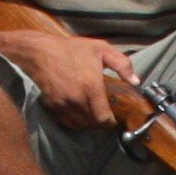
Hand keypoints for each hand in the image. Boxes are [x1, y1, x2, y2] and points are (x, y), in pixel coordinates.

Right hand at [16, 33, 138, 132]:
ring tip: (92, 115)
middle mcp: (77, 100)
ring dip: (87, 123)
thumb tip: (136, 81)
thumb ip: (122, 64)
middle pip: (92, 124)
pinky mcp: (53, 106)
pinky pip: (66, 121)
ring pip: (79, 125)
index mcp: (91, 88)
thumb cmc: (71, 49)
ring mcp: (63, 105)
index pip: (103, 119)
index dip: (111, 124)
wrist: (40, 52)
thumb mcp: (101, 49)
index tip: (114, 121)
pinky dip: (74, 121)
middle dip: (100, 123)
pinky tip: (78, 112)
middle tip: (105, 117)